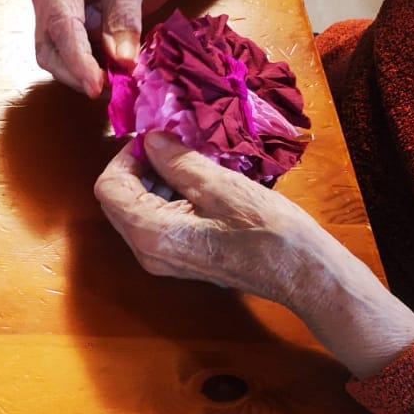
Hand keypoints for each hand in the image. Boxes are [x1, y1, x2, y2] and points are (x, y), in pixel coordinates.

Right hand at [32, 0, 216, 96]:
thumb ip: (124, 16)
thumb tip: (120, 61)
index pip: (59, 22)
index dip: (76, 58)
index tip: (96, 85)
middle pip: (50, 46)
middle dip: (77, 72)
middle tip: (110, 90)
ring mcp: (62, 11)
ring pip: (59, 57)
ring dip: (85, 75)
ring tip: (118, 85)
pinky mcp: (80, 26)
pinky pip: (79, 56)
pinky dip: (96, 71)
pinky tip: (118, 77)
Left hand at [95, 132, 413, 377]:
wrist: (304, 275)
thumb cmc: (269, 232)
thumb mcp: (222, 187)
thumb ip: (179, 162)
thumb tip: (152, 138)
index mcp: (151, 234)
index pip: (108, 188)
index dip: (126, 156)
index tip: (156, 138)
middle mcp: (147, 251)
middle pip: (118, 199)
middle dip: (140, 165)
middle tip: (174, 143)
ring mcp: (162, 258)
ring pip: (137, 208)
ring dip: (155, 178)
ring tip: (191, 158)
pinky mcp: (180, 257)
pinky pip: (157, 219)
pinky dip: (168, 194)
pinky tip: (200, 179)